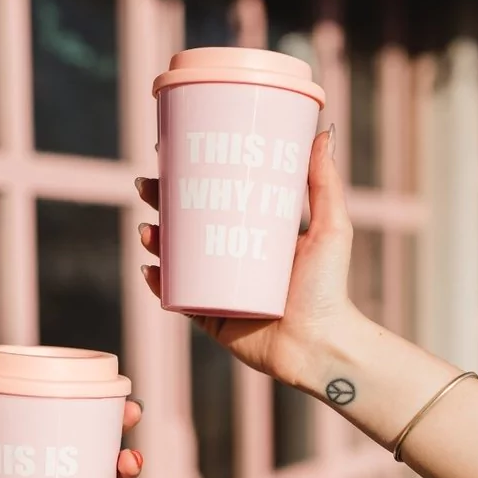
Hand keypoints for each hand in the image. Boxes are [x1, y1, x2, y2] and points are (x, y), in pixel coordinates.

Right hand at [137, 127, 354, 387]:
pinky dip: (160, 285)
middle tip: (147, 188)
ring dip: (154, 242)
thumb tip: (323, 131)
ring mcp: (218, 290)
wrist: (320, 346)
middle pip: (186, 225)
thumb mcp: (330, 228)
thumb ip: (325, 183)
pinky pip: (177, 299)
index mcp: (254, 234)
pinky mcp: (211, 319)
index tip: (169, 154)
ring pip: (176, 261)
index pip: (214, 197)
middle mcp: (231, 259)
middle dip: (160, 205)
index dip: (188, 177)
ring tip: (148, 231)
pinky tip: (150, 270)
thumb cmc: (330, 289)